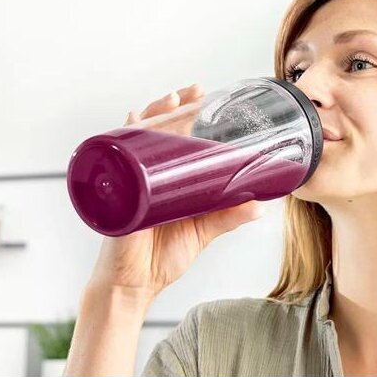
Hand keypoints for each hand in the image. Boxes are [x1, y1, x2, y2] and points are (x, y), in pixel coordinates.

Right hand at [87, 83, 263, 300]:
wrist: (136, 285)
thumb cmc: (161, 256)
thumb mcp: (202, 230)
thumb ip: (229, 216)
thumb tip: (262, 205)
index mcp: (165, 178)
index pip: (174, 137)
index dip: (187, 114)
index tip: (204, 95)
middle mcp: (145, 173)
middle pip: (154, 129)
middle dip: (171, 106)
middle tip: (193, 91)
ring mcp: (129, 180)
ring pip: (136, 137)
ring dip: (151, 115)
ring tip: (170, 101)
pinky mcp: (119, 193)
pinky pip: (115, 160)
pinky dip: (121, 138)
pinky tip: (131, 122)